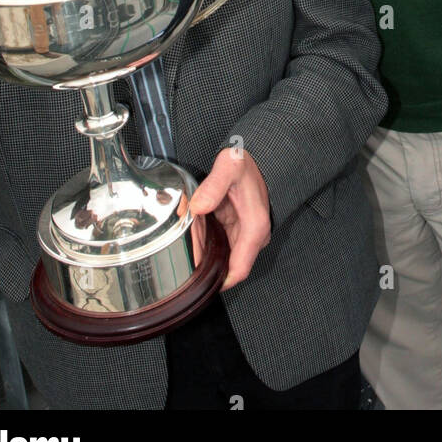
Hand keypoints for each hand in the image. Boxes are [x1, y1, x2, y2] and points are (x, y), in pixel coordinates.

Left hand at [189, 146, 270, 289]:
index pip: (239, 270)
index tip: (199, 285)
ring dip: (208, 258)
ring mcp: (247, 234)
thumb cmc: (246, 162)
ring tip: (186, 251)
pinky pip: (224, 246)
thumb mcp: (230, 167)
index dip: (220, 283)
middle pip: (230, 268)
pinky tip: (195, 238)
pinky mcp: (240, 229)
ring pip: (226, 258)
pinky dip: (210, 246)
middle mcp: (253, 235)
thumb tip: (198, 207)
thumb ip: (214, 186)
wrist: (257, 156)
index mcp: (254, 227)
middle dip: (208, 270)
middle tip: (184, 265)